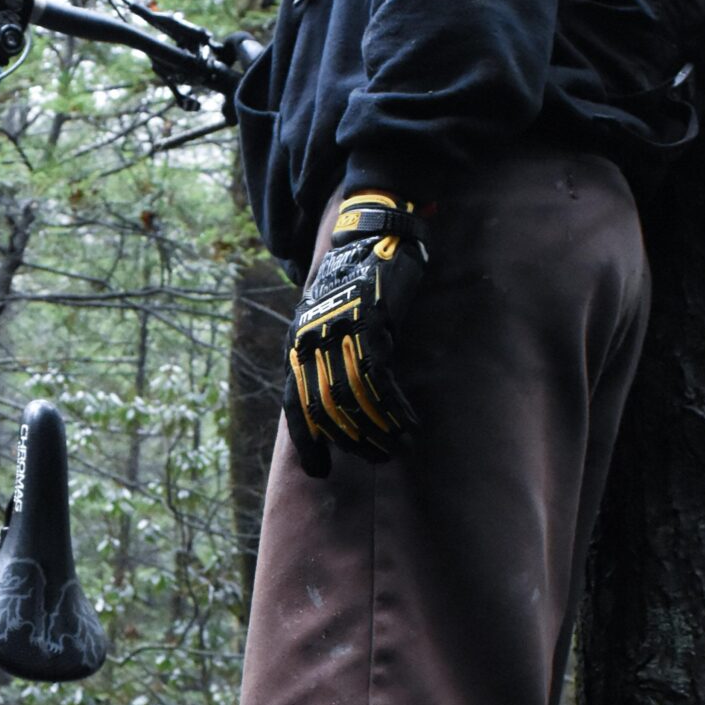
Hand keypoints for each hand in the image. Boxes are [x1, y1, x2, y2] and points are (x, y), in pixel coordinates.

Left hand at [282, 191, 430, 476]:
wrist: (371, 233)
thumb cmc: (355, 283)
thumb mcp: (328, 321)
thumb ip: (326, 358)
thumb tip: (339, 405)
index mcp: (297, 345)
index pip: (294, 405)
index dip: (308, 442)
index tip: (320, 472)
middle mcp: (310, 341)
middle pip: (325, 408)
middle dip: (353, 441)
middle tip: (379, 459)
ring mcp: (338, 331)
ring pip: (353, 398)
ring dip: (378, 431)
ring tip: (400, 448)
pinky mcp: (369, 322)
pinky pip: (378, 378)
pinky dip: (394, 407)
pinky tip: (409, 423)